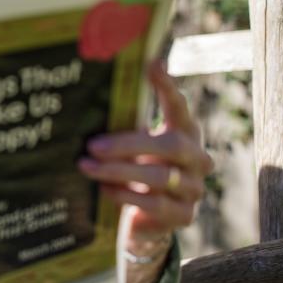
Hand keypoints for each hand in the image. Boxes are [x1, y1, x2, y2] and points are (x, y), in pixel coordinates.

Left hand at [78, 61, 213, 282]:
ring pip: (158, 177)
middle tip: (92, 145)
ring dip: (117, 170)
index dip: (167, 86)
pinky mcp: (183, 215)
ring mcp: (194, 188)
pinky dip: (124, 195)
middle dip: (127, 145)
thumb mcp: (133, 147)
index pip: (179, 106)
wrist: (147, 219)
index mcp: (184, 133)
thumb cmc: (136, 171)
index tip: (153, 63)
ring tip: (86, 165)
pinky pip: (153, 203)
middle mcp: (197, 158)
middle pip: (170, 146)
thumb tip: (89, 102)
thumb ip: (125, 127)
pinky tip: (103, 188)